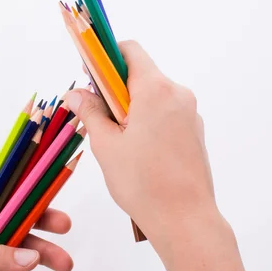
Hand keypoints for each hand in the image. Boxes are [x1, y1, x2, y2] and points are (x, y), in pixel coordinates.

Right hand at [66, 40, 215, 241]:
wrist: (185, 219)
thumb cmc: (143, 183)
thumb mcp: (106, 145)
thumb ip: (90, 112)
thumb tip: (76, 93)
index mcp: (155, 90)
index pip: (130, 51)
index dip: (105, 56)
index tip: (89, 72)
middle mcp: (178, 94)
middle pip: (141, 74)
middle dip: (115, 89)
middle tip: (97, 115)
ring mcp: (190, 113)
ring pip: (154, 96)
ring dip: (132, 106)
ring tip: (117, 140)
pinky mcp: (195, 131)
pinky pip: (167, 113)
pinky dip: (149, 120)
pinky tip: (139, 150)